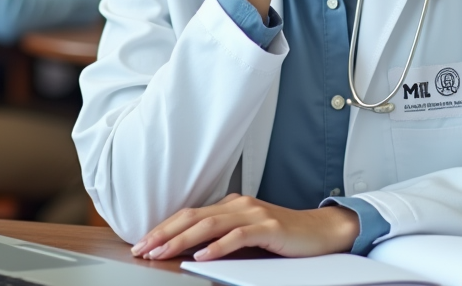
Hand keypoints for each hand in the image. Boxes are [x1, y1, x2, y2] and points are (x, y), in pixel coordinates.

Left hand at [130, 194, 358, 261]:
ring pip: (209, 225)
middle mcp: (239, 204)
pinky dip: (217, 247)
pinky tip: (201, 257)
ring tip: (162, 253)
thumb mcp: (247, 232)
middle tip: (141, 248)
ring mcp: (254, 214)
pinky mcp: (269, 227)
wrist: (320, 231)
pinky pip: (238, 237)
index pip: (189, 214)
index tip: (142, 242)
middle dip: (163, 233)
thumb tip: (189, 248)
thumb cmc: (283, 236)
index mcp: (231, 204)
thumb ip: (222, 235)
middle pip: (193, 216)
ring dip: (182, 240)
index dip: (164, 227)